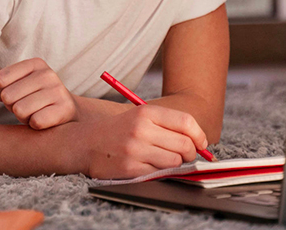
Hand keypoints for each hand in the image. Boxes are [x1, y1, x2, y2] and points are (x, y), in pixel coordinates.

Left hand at [0, 58, 77, 129]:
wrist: (66, 111)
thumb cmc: (33, 96)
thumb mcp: (14, 84)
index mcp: (35, 64)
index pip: (0, 79)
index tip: (13, 95)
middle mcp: (48, 74)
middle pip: (8, 96)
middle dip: (11, 106)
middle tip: (24, 106)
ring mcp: (58, 91)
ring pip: (20, 111)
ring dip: (22, 117)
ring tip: (33, 112)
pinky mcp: (65, 109)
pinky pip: (35, 122)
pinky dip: (34, 125)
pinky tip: (43, 119)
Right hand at [69, 104, 210, 179]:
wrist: (84, 143)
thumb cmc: (118, 130)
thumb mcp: (139, 117)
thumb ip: (167, 125)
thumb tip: (199, 143)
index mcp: (146, 112)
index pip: (186, 122)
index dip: (199, 135)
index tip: (201, 144)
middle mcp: (141, 129)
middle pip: (185, 145)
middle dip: (190, 153)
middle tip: (183, 155)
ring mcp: (135, 150)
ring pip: (175, 162)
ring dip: (175, 164)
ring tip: (163, 160)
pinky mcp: (130, 168)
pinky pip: (160, 173)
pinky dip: (160, 172)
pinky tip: (150, 166)